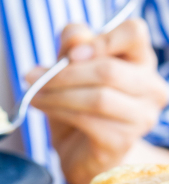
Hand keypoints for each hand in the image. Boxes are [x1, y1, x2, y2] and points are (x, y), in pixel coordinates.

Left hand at [26, 18, 168, 183]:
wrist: (78, 151)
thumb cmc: (77, 102)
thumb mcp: (69, 67)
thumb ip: (73, 45)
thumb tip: (75, 41)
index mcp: (139, 60)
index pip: (134, 33)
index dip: (102, 39)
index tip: (70, 54)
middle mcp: (150, 88)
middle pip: (109, 69)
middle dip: (63, 73)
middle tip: (31, 76)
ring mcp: (141, 117)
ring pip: (98, 97)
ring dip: (56, 94)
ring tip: (34, 94)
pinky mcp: (123, 141)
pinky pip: (88, 120)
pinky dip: (58, 111)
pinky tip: (41, 107)